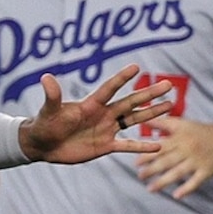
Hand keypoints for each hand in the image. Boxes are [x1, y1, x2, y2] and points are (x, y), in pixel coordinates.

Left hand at [14, 65, 166, 165]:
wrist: (42, 145)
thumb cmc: (44, 125)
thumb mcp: (49, 111)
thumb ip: (52, 95)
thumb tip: (45, 77)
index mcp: (91, 104)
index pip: (109, 88)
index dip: (121, 78)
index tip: (136, 67)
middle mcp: (103, 114)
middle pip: (130, 102)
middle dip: (149, 94)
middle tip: (168, 85)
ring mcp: (106, 129)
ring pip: (134, 119)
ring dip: (152, 113)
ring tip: (170, 105)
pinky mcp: (105, 146)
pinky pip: (127, 146)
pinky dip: (142, 146)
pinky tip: (158, 145)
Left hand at [134, 116, 212, 199]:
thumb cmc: (199, 131)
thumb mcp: (181, 124)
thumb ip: (161, 123)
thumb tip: (141, 117)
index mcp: (180, 139)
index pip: (161, 148)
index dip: (148, 155)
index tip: (136, 163)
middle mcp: (188, 150)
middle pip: (167, 161)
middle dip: (152, 170)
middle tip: (140, 176)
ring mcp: (197, 161)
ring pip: (178, 172)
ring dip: (163, 182)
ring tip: (150, 189)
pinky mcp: (207, 171)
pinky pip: (196, 181)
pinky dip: (187, 189)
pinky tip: (177, 195)